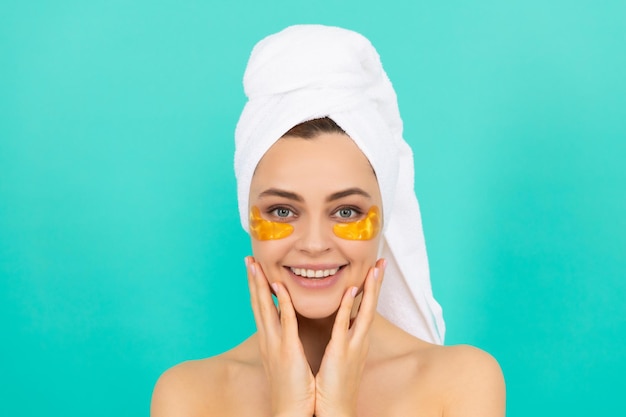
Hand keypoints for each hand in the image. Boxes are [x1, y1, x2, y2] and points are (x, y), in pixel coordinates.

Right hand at [246, 257, 315, 416]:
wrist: (290, 413)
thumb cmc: (293, 389)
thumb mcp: (286, 361)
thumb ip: (285, 343)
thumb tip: (286, 329)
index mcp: (270, 341)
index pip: (261, 308)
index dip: (257, 288)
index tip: (254, 269)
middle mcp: (268, 340)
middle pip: (258, 303)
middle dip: (253, 280)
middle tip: (249, 259)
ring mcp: (276, 344)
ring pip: (266, 308)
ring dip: (261, 285)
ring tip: (256, 265)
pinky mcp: (287, 351)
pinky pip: (285, 322)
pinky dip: (283, 303)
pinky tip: (279, 288)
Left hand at [314, 258, 385, 416]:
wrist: (335, 412)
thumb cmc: (335, 387)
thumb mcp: (341, 358)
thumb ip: (342, 340)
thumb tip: (341, 326)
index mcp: (357, 341)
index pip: (367, 308)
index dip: (372, 289)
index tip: (375, 269)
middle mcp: (359, 341)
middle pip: (372, 306)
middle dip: (377, 283)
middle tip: (382, 260)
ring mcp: (353, 346)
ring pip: (365, 312)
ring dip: (370, 290)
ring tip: (374, 269)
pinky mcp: (341, 353)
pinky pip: (345, 325)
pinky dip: (349, 308)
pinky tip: (352, 291)